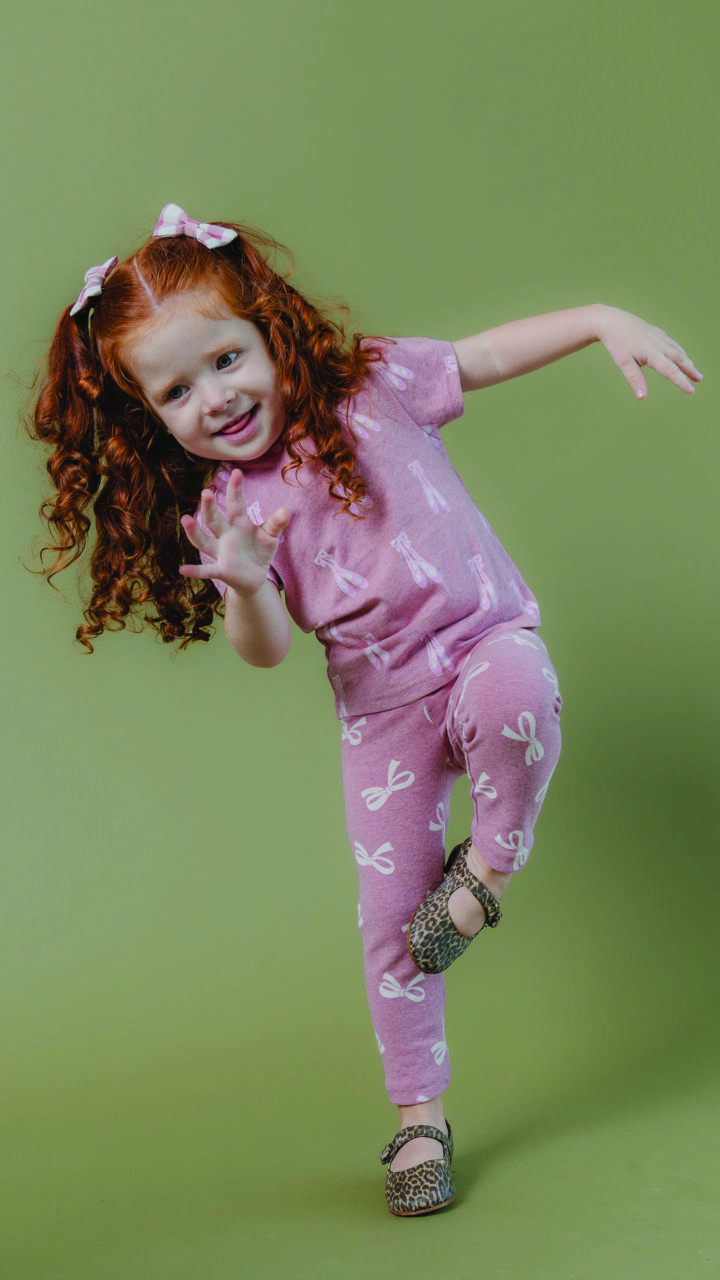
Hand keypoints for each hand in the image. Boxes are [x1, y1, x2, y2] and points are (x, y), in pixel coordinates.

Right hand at [179, 469, 290, 595]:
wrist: (255, 576)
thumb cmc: (260, 550)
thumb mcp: (270, 536)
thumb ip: (276, 523)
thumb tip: (286, 510)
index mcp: (238, 523)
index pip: (235, 503)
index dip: (235, 489)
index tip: (237, 472)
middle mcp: (225, 535)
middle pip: (214, 519)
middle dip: (209, 507)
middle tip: (205, 492)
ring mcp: (221, 552)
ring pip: (203, 541)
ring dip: (194, 531)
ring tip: (186, 519)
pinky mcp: (221, 570)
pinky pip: (206, 570)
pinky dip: (195, 571)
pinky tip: (183, 570)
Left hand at [597, 305, 702, 398]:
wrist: (611, 321)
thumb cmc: (617, 343)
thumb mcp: (624, 363)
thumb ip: (635, 380)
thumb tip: (642, 397)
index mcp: (652, 353)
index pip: (670, 370)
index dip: (681, 381)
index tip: (691, 390)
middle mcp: (659, 344)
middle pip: (678, 359)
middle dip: (689, 370)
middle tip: (699, 379)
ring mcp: (658, 336)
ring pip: (676, 349)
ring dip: (686, 360)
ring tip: (693, 369)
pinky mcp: (656, 332)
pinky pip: (671, 343)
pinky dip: (678, 350)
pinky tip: (679, 354)